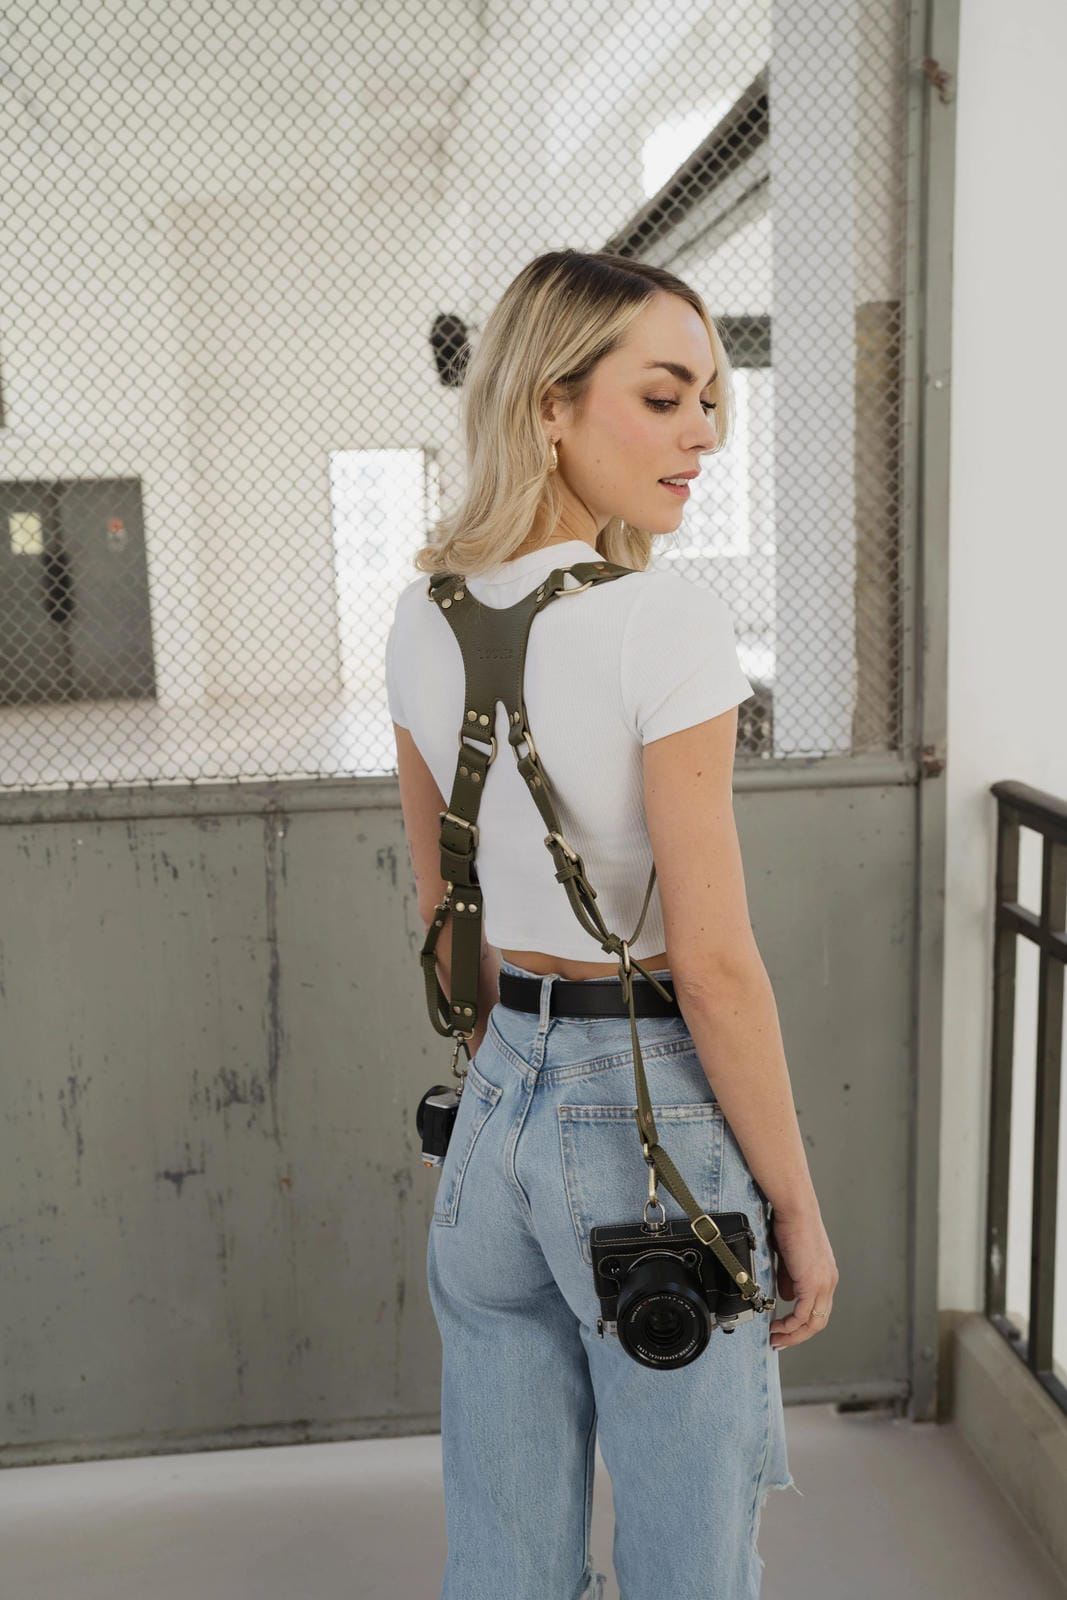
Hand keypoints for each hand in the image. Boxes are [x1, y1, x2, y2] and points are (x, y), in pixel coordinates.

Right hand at [766, 1203, 837, 1349]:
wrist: (795, 1209)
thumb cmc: (790, 1225)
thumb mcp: (790, 1258)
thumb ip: (790, 1279)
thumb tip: (785, 1297)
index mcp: (826, 1275)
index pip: (819, 1310)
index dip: (802, 1325)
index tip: (785, 1331)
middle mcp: (829, 1282)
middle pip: (818, 1322)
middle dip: (797, 1336)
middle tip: (780, 1342)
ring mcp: (823, 1283)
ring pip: (813, 1322)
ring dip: (793, 1334)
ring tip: (776, 1338)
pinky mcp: (812, 1283)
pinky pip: (802, 1314)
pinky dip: (790, 1325)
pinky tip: (777, 1326)